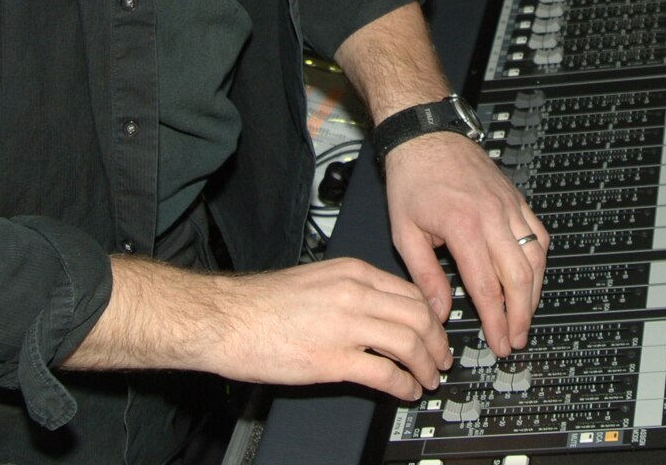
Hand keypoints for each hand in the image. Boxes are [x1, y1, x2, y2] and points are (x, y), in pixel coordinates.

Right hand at [70, 255, 449, 400]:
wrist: (223, 318)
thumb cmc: (258, 304)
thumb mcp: (315, 280)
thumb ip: (349, 291)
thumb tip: (377, 311)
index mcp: (351, 272)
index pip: (411, 291)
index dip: (432, 316)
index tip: (437, 331)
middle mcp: (353, 294)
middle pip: (419, 316)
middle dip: (438, 342)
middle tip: (441, 359)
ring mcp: (345, 326)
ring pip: (409, 342)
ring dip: (426, 365)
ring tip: (428, 379)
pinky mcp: (332, 359)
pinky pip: (385, 372)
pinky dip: (403, 384)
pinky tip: (404, 391)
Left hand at [381, 132, 547, 357]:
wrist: (425, 135)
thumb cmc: (412, 179)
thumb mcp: (405, 232)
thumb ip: (425, 276)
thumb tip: (440, 312)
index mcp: (463, 227)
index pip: (487, 287)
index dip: (496, 321)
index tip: (499, 344)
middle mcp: (492, 216)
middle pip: (519, 277)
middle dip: (521, 315)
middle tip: (516, 339)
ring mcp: (508, 206)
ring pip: (536, 257)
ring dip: (535, 292)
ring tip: (525, 316)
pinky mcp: (515, 198)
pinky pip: (538, 233)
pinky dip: (540, 260)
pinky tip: (532, 277)